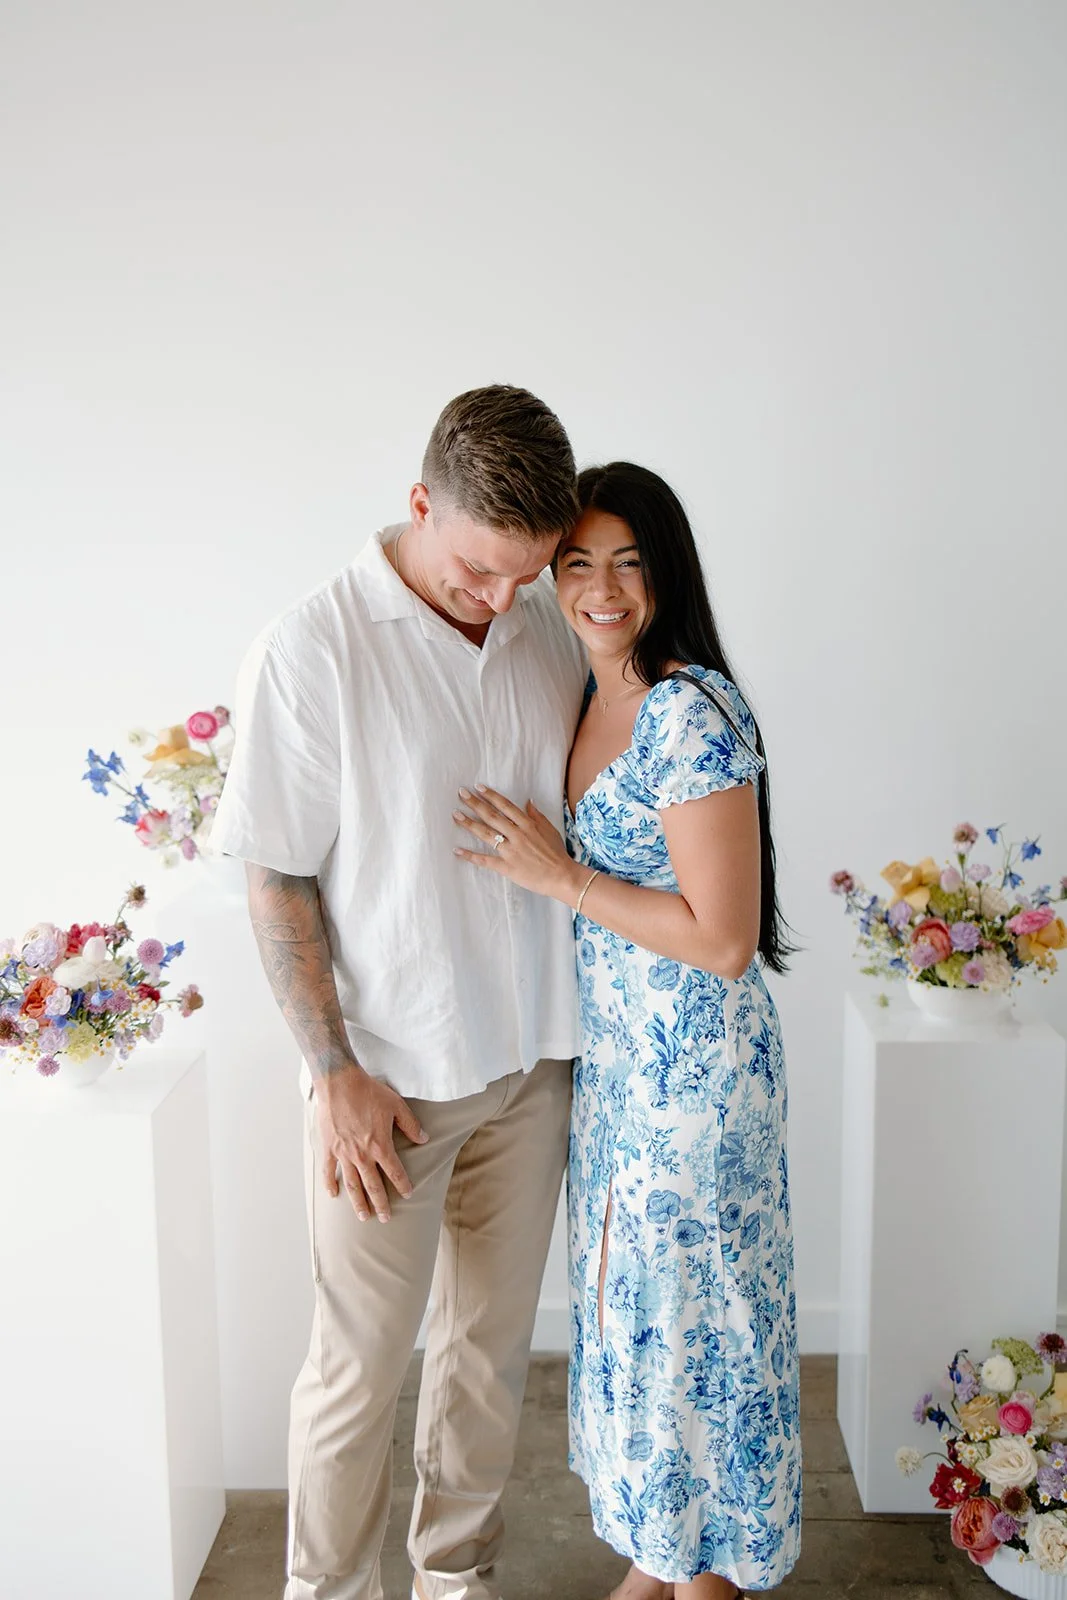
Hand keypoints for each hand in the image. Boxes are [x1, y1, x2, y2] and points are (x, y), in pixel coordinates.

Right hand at [315, 1063, 426, 1220]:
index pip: (395, 1172)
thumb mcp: (396, 1106)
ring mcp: (343, 1153)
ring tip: (362, 1216)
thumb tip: (423, 1138)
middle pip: (373, 1186)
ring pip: (352, 1184)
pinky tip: (333, 1195)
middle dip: (380, 1204)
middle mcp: (362, 1155)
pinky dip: (330, 1183)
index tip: (408, 1193)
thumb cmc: (368, 1092)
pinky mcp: (329, 1148)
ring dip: (358, 1202)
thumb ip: (410, 1124)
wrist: (340, 1083)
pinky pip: (329, 1171)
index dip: (402, 1184)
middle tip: (385, 1218)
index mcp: (380, 1146)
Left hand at [453, 785, 583, 903]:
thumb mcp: (550, 829)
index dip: (491, 796)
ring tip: (455, 815)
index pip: (506, 806)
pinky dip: (470, 855)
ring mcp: (510, 850)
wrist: (562, 876)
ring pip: (486, 834)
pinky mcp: (506, 866)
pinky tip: (457, 850)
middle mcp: (517, 834)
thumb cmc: (557, 853)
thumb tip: (528, 802)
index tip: (478, 787)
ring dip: (469, 824)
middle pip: (492, 816)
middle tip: (461, 793)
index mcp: (528, 824)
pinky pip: (485, 860)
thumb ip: (537, 815)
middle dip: (475, 804)